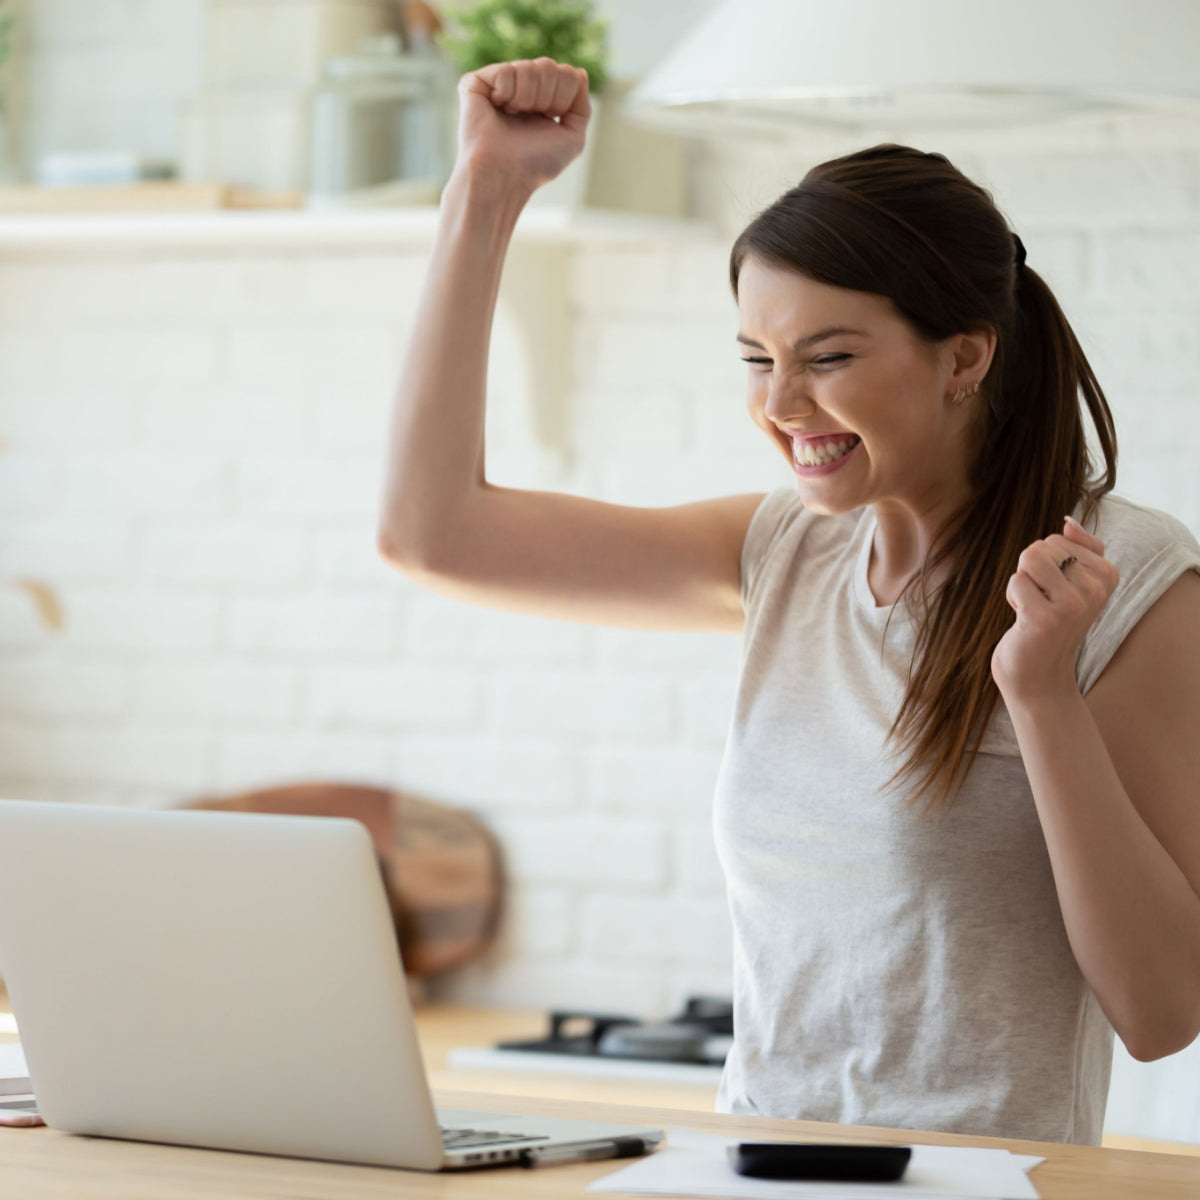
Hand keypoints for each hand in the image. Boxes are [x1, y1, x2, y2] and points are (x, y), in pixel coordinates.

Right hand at [454, 57, 591, 195]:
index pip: (565, 74)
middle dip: (546, 97)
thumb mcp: (572, 139)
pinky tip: (497, 109)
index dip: (563, 97)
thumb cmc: (535, 164)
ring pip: (528, 67)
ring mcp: (497, 84)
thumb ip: (582, 106)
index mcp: (541, 100)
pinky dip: (506, 94)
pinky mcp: (476, 83)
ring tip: (512, 116)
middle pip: (549, 66)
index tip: (550, 120)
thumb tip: (579, 71)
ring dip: (526, 98)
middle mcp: (520, 89)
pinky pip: (505, 70)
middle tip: (529, 120)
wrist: (503, 175)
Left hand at [991, 515, 1119, 702]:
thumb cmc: (1051, 623)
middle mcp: (1096, 590)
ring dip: (1020, 583)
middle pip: (1041, 546)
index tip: (1055, 590)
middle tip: (1040, 601)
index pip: (1059, 538)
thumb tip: (1070, 521)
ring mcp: (1073, 605)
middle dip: (1030, 571)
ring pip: (1029, 559)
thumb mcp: (1071, 583)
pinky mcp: (1045, 619)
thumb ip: (1079, 548)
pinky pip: (1016, 582)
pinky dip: (1013, 597)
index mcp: (1107, 575)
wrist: (1039, 675)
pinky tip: (1024, 620)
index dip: (1046, 563)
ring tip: (1032, 607)